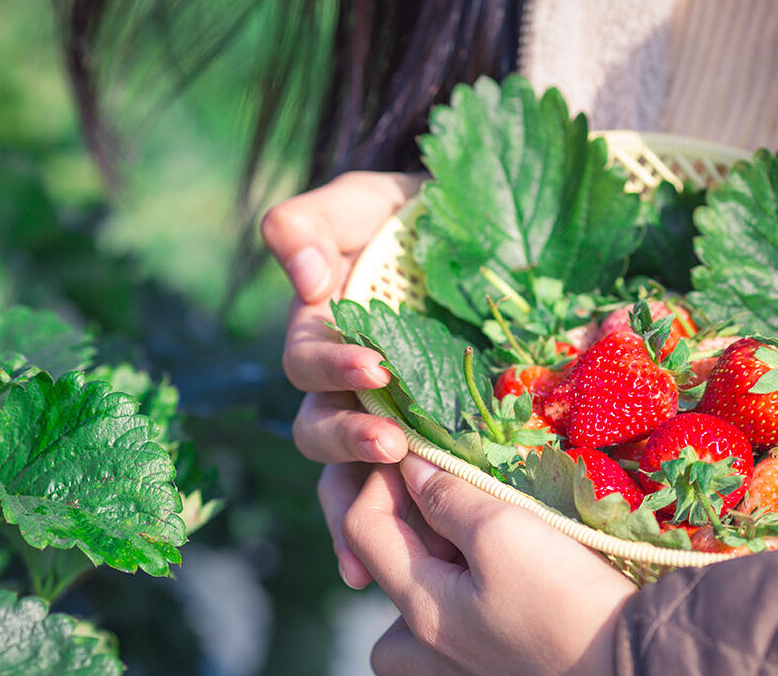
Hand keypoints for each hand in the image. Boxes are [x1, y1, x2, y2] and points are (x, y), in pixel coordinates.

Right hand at [262, 171, 421, 586]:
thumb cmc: (416, 216)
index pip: (308, 361)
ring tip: (399, 490)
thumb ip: (311, 221)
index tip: (374, 366)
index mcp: (326, 333)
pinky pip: (384, 503)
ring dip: (359, 491)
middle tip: (392, 440)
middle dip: (350, 438)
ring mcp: (383, 421)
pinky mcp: (426, 447)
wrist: (481, 230)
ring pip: (342, 475)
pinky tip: (366, 575)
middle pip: (318, 430)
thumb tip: (296, 273)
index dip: (332, 369)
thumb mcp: (364, 202)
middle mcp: (345, 388)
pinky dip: (364, 540)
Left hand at [343, 455, 636, 674]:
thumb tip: (407, 464)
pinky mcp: (490, 663)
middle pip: (384, 566)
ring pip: (418, 599)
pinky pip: (454, 620)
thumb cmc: (565, 598)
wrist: (635, 664)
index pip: (362, 526)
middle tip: (452, 492)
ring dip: (434, 558)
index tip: (420, 453)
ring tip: (475, 532)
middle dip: (407, 519)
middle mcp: (425, 644)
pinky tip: (505, 568)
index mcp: (419, 606)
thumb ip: (446, 496)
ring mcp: (457, 662)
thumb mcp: (502, 530)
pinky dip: (464, 587)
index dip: (381, 479)